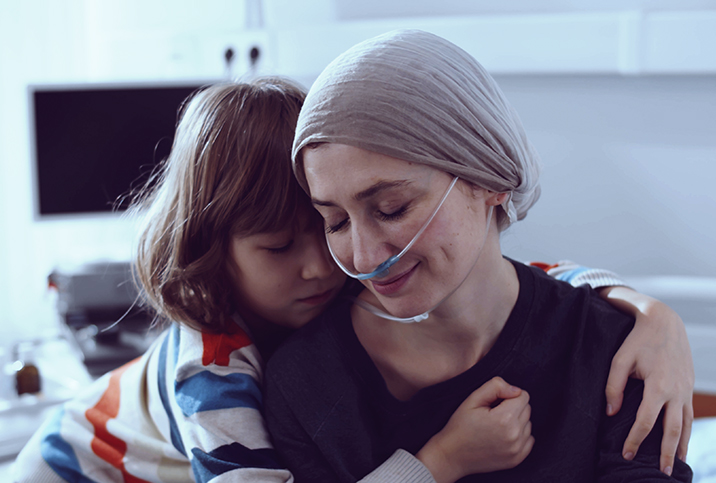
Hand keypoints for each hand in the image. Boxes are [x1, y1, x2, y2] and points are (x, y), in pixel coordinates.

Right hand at [416, 377, 533, 482]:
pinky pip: (529, 440)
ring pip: (528, 424)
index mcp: (504, 418)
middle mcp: (514, 435)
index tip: (495, 402)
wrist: (452, 455)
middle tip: (493, 414)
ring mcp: (517, 449)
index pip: (523, 396)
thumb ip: (495, 386)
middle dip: (513, 407)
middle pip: (527, 409)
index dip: (508, 395)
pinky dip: (519, 436)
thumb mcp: (472, 399)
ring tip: (496, 426)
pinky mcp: (517, 459)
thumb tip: (516, 390)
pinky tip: (502, 436)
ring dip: (516, 421)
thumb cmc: (460, 426)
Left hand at [600, 287, 693, 475]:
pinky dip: (688, 433)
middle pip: (672, 430)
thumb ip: (613, 386)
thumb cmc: (637, 340)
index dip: (635, 440)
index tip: (626, 454)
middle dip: (666, 454)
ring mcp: (685, 390)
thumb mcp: (620, 359)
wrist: (664, 322)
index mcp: (657, 386)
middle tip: (661, 473)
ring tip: (676, 467)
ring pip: (685, 425)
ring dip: (682, 448)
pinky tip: (683, 445)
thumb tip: (610, 413)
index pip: (645, 421)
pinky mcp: (688, 388)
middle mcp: (675, 391)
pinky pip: (689, 415)